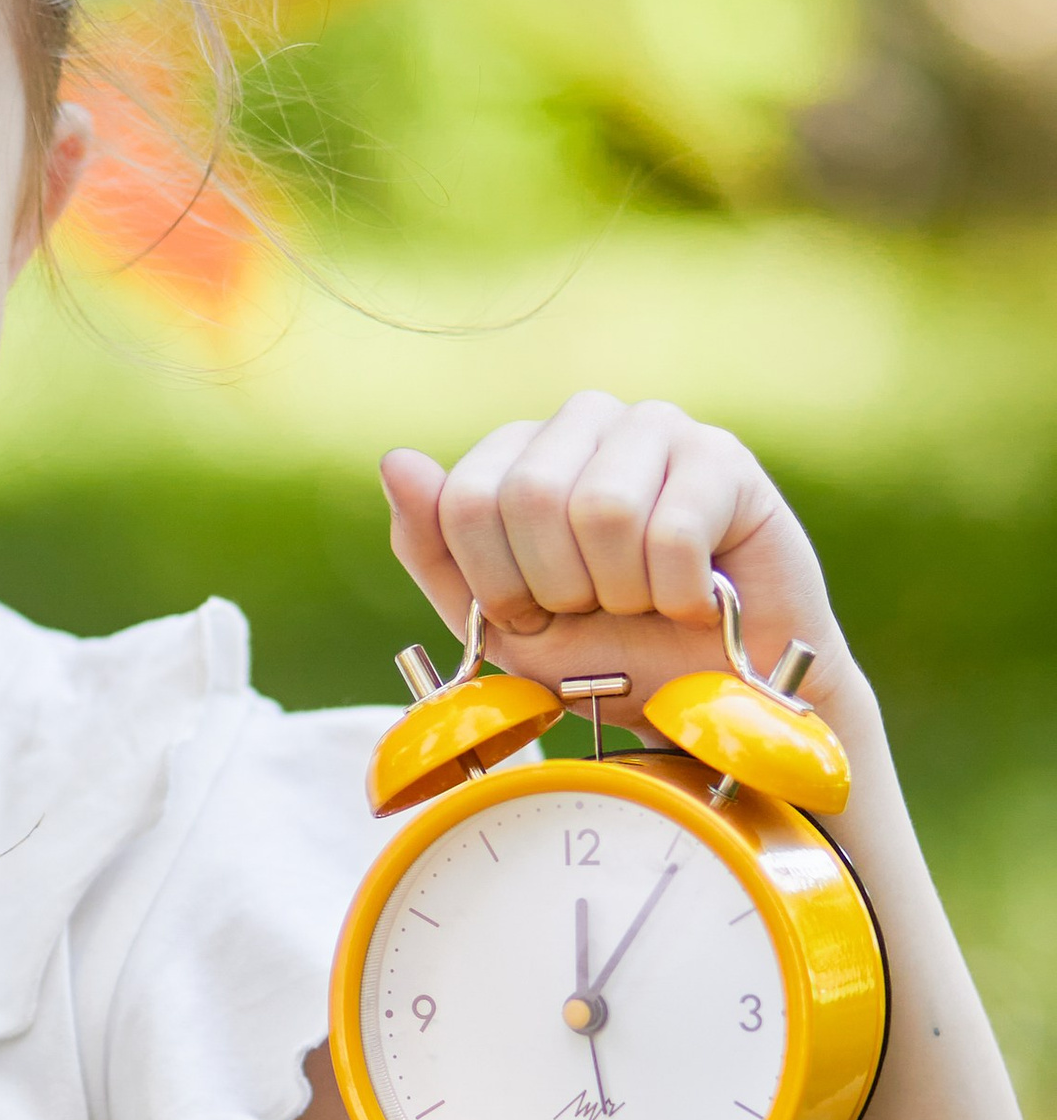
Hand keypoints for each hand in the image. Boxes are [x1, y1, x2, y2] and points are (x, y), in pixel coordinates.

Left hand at [381, 393, 847, 726]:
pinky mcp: (723, 458)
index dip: (498, 584)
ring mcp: (656, 429)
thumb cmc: (606, 656)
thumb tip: (396, 460)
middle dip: (560, 586)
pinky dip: (680, 593)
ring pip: (604, 509)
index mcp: (520, 453)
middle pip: (531, 496)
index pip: (465, 501)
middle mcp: (584, 422)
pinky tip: (697, 598)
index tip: (537, 613)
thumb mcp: (498, 623)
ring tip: (648, 601)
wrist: (710, 698)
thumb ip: (435, 550)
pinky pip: (675, 530)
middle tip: (599, 608)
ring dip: (624, 590)